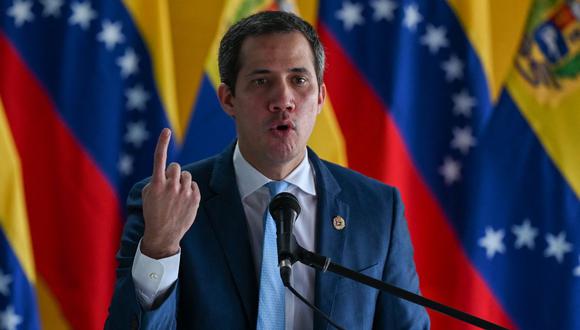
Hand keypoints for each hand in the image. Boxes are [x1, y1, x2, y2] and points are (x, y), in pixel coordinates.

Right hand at [140, 128, 199, 258]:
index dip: (163, 143)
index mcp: (156, 184)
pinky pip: (193, 185)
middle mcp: (171, 186)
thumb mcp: (148, 195)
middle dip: (173, 173)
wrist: (163, 235)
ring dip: (182, 181)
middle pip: (176, 166)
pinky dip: (189, 190)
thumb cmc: (153, 213)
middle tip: (169, 187)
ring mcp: (184, 193)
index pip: (159, 159)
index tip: (166, 130)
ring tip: (176, 196)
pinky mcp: (194, 199)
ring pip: (186, 175)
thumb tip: (168, 172)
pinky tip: (183, 201)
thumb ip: (157, 179)